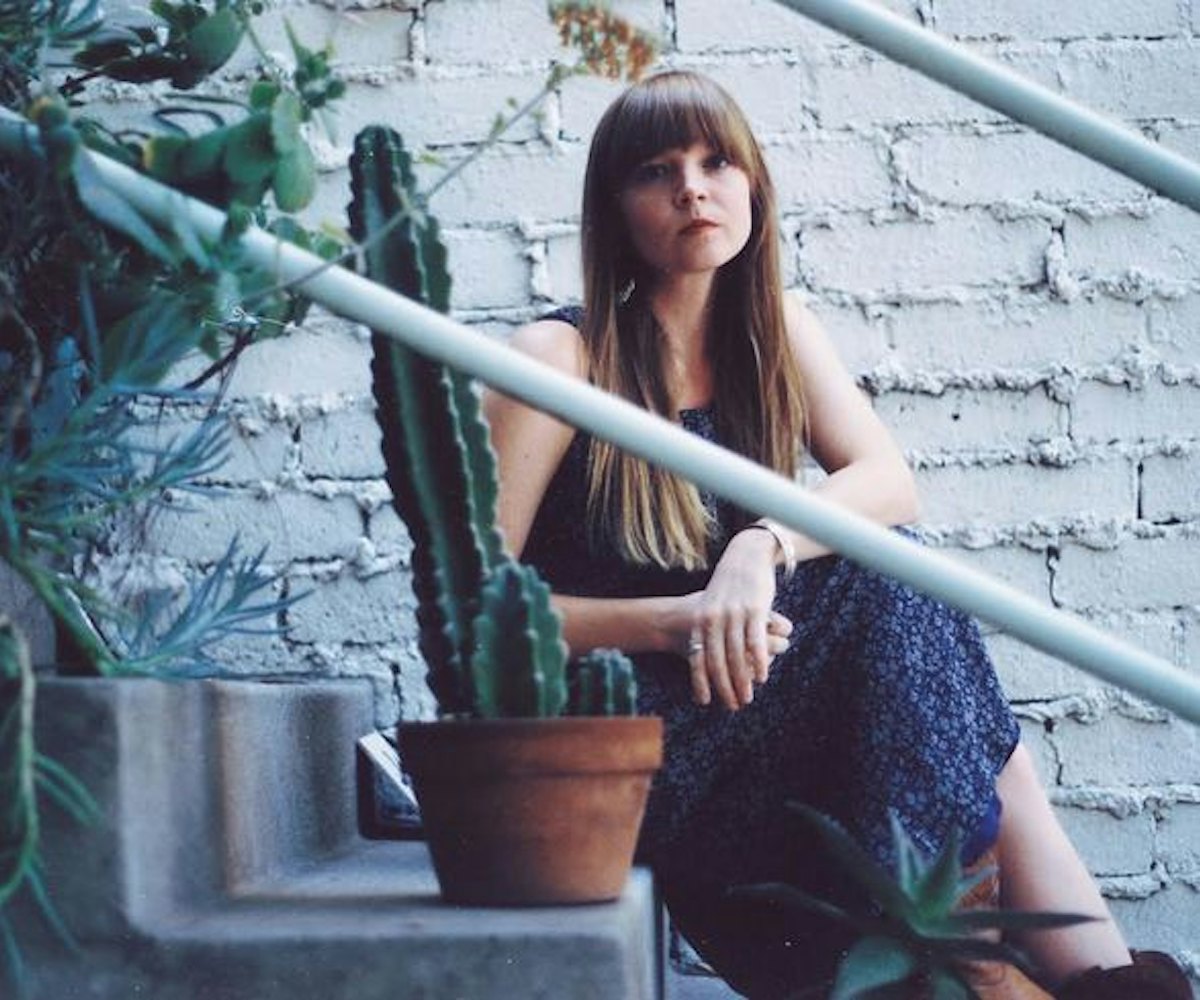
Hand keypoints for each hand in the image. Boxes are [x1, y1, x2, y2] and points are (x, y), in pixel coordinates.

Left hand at [676, 528, 793, 709]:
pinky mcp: (755, 610)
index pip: (698, 657)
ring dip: (743, 681)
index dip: (701, 681)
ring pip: (737, 656)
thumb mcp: (710, 605)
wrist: (746, 556)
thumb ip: (706, 630)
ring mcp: (734, 615)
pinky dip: (760, 662)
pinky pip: (756, 642)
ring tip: (748, 697)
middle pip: (718, 661)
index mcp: (701, 620)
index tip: (705, 701)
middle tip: (733, 705)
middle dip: (724, 687)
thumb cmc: (728, 587)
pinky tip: (763, 677)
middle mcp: (714, 619)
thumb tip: (703, 658)